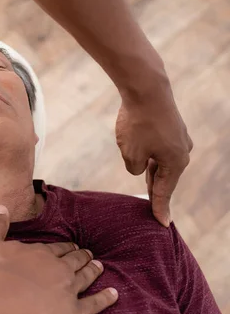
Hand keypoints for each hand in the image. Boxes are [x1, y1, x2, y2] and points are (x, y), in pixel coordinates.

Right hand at [0, 205, 117, 313]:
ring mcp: (68, 288)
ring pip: (85, 277)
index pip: (57, 249)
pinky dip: (105, 299)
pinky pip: (93, 304)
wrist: (1, 297)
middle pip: (74, 261)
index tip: (71, 245)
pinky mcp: (73, 311)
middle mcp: (58, 268)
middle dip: (82, 257)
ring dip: (93, 271)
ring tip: (99, 267)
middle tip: (90, 254)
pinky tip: (114, 295)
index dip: (65, 248)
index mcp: (41, 253)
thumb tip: (0, 205)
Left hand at [116, 82, 192, 225]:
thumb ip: (135, 168)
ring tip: (147, 185)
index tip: (162, 224)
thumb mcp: (131, 154)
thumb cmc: (138, 124)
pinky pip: (159, 146)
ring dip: (150, 170)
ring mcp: (179, 137)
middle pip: (165, 177)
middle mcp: (182, 151)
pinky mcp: (171, 126)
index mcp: (176, 163)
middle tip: (154, 210)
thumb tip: (140, 167)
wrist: (146, 88)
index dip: (160, 208)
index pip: (164, 191)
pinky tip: (143, 156)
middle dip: (156, 191)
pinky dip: (150, 154)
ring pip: (161, 161)